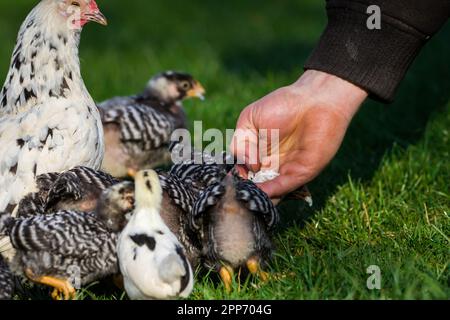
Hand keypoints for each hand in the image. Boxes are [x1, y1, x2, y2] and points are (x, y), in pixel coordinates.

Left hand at [231, 70, 367, 198]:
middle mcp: (264, 156)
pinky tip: (256, 161)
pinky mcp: (248, 125)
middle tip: (242, 196)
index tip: (251, 207)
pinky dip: (243, 156)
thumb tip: (260, 199)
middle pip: (245, 177)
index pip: (260, 187)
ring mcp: (255, 141)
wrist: (322, 104)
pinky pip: (236, 145)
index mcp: (279, 169)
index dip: (255, 197)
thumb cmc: (321, 139)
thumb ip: (280, 186)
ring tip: (253, 177)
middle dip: (242, 187)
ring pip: (237, 163)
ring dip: (241, 175)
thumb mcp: (303, 171)